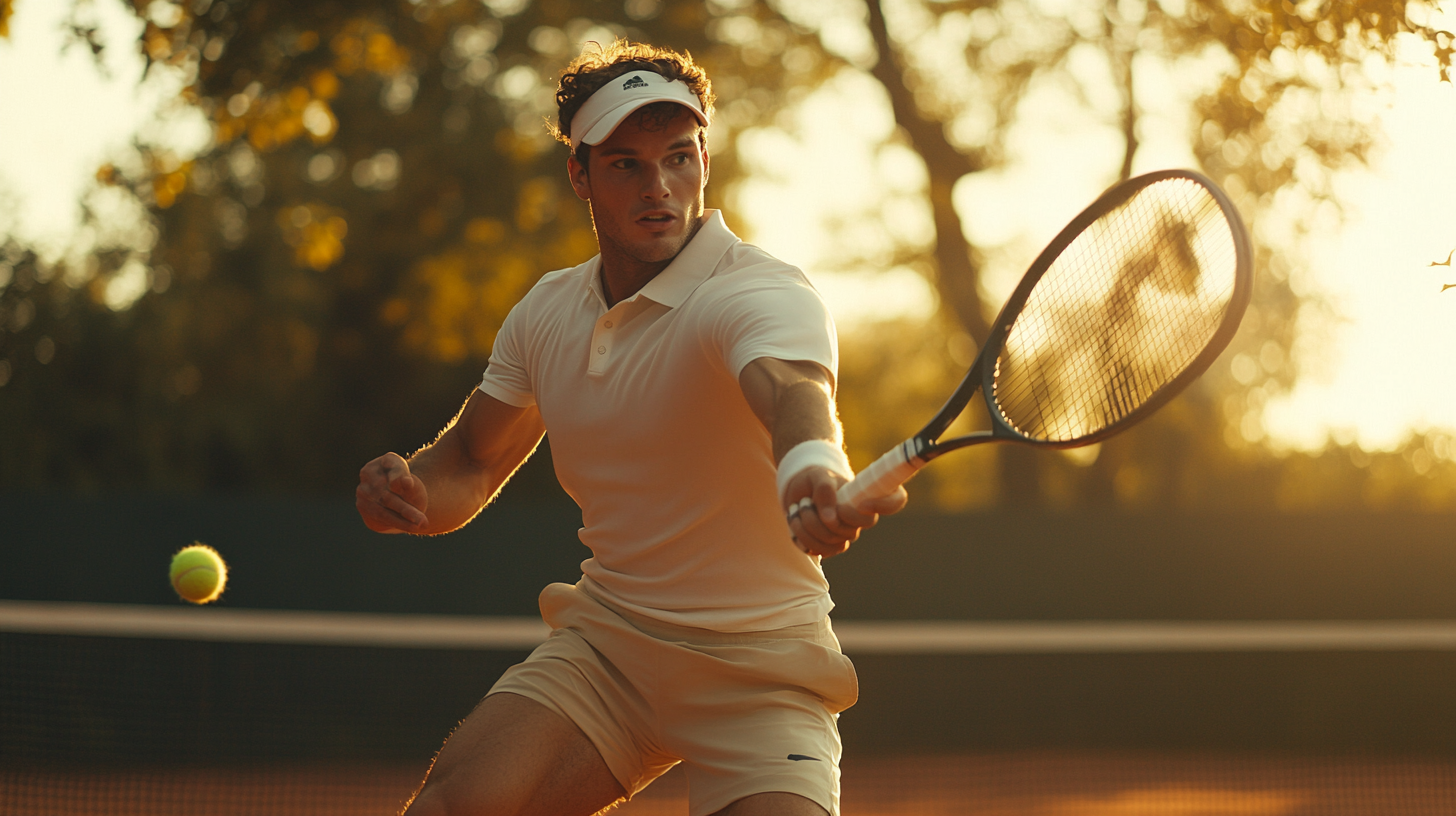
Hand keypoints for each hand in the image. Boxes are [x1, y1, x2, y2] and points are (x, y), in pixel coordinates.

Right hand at [356, 452, 429, 533]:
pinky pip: (380, 517)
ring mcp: (363, 489)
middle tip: (423, 520)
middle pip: (389, 494)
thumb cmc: (408, 488)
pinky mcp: (362, 506)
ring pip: (384, 509)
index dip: (399, 474)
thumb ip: (409, 483)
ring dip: (403, 519)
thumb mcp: (413, 485)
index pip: (393, 465)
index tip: (408, 483)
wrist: (396, 501)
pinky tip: (411, 527)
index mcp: (387, 460)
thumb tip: (405, 482)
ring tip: (421, 525)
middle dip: (407, 509)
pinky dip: (397, 523)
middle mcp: (370, 473)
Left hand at [782, 466, 907, 557]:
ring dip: (807, 527)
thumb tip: (831, 518)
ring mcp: (844, 535)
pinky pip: (818, 550)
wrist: (796, 489)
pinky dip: (800, 535)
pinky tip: (795, 520)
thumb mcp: (818, 476)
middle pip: (851, 532)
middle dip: (821, 519)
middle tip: (805, 502)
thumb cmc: (813, 478)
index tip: (863, 503)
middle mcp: (859, 520)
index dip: (887, 505)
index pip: (896, 500)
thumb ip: (825, 491)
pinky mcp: (827, 547)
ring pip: (832, 544)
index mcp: (865, 496)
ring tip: (797, 509)